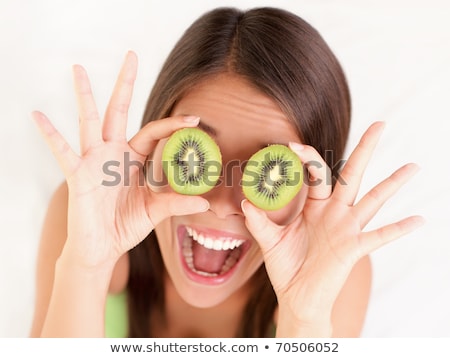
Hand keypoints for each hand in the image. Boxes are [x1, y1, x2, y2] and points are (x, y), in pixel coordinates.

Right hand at [33, 52, 208, 268]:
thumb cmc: (126, 226)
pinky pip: (62, 151)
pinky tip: (39, 115)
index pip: (154, 132)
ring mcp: (94, 160)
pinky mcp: (77, 174)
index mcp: (134, 158)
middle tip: (131, 55)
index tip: (194, 121)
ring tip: (78, 69)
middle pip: (120, 112)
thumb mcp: (155, 212)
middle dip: (125, 85)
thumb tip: (205, 204)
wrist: (102, 247)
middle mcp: (114, 153)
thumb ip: (176, 203)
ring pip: (90, 122)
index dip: (172, 125)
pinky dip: (51, 134)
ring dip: (85, 96)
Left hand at [241, 122, 423, 335]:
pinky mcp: (354, 248)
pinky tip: (419, 219)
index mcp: (316, 207)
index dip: (308, 158)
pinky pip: (379, 236)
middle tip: (380, 124)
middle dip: (365, 150)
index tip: (292, 144)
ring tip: (413, 167)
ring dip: (393, 183)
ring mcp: (347, 229)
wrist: (296, 297)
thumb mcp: (269, 240)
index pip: (317, 174)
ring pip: (373, 199)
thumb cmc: (286, 267)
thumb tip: (244, 202)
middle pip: (352, 175)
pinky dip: (399, 229)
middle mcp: (335, 213)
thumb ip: (258, 221)